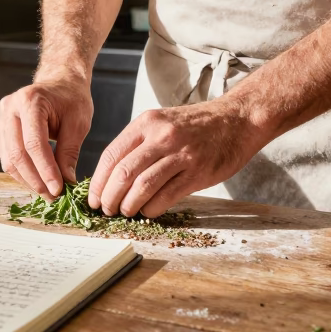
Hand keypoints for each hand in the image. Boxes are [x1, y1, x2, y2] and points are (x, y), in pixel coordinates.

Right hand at [0, 76, 92, 198]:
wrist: (60, 82)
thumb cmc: (71, 99)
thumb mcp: (78, 123)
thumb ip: (69, 153)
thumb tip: (65, 183)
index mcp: (30, 101)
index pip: (34, 143)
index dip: (45, 170)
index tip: (58, 189)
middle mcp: (10, 108)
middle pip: (17, 153)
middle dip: (35, 179)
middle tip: (53, 196)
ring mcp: (2, 118)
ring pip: (9, 159)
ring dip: (28, 180)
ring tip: (47, 192)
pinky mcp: (1, 129)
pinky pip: (8, 157)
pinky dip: (23, 173)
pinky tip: (38, 181)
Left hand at [88, 98, 267, 217]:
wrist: (237, 119)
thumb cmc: (195, 126)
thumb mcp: (162, 123)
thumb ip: (139, 145)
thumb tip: (111, 177)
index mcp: (147, 123)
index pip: (111, 155)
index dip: (98, 181)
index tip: (93, 198)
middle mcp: (161, 136)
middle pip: (123, 173)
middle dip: (110, 197)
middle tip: (107, 210)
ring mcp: (181, 154)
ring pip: (143, 186)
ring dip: (129, 205)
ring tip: (125, 212)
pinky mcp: (198, 172)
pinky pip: (167, 196)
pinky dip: (152, 208)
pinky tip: (148, 211)